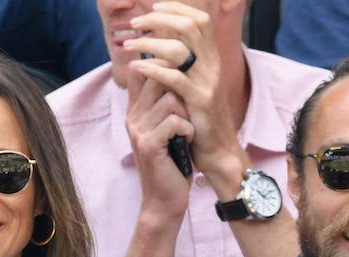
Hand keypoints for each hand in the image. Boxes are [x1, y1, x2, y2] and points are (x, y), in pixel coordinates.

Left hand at [124, 2, 242, 177]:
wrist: (219, 150)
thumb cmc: (201, 119)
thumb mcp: (195, 86)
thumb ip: (184, 65)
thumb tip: (162, 42)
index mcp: (212, 59)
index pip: (198, 20)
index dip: (176, 9)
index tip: (153, 8)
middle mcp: (213, 66)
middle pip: (189, 26)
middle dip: (159, 20)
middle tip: (135, 24)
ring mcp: (207, 82)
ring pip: (178, 49)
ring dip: (148, 43)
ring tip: (129, 45)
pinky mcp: (200, 101)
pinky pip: (174, 78)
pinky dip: (152, 69)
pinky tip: (136, 68)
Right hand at [125, 61, 194, 226]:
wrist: (164, 200)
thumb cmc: (172, 163)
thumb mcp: (168, 130)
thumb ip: (167, 104)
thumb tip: (180, 75)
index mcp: (136, 111)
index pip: (141, 71)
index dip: (162, 65)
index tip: (182, 77)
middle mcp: (133, 117)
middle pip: (158, 78)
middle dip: (181, 90)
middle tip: (189, 112)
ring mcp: (138, 130)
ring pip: (170, 100)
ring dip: (187, 115)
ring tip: (188, 132)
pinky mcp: (148, 144)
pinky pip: (174, 121)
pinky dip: (188, 130)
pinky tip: (188, 142)